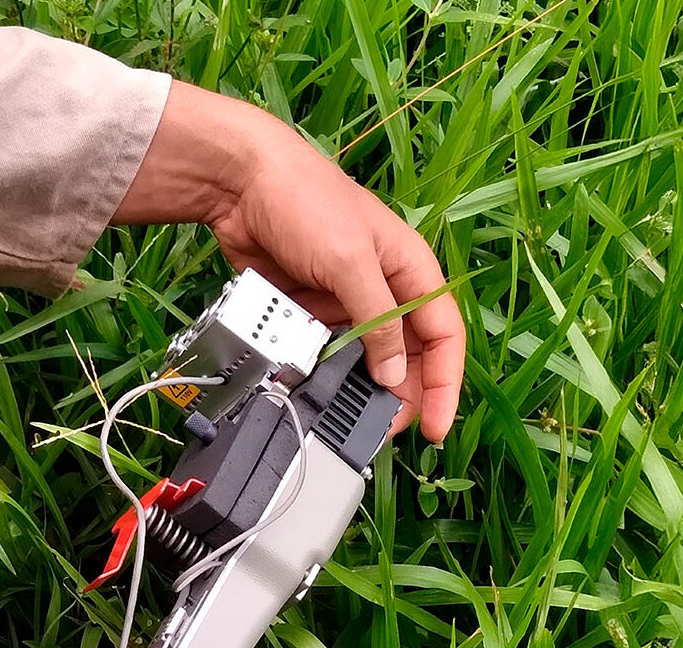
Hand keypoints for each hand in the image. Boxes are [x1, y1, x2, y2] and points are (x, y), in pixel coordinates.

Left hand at [114, 81, 464, 441]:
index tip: (434, 425)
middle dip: (400, 395)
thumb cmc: (305, 199)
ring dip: (358, 387)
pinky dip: (321, 371)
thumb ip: (378, 320)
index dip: (444, 383)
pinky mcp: (309, 308)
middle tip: (383, 430)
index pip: (443, 336)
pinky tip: (314, 389)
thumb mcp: (350, 260)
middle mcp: (383, 289)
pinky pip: (323, 350)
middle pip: (406, 355)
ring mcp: (344, 301)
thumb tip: (394, 374)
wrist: (239, 183)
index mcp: (410, 269)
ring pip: (364, 359)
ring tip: (347, 416)